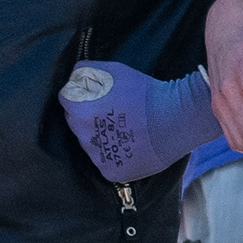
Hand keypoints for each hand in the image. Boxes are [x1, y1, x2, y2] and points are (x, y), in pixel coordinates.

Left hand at [60, 60, 212, 183]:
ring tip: (126, 130)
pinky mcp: (111, 172)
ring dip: (101, 138)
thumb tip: (72, 77)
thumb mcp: (114, 70)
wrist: (177, 119)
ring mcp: (97, 157)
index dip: (80, 98)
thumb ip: (86, 71)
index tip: (97, 99)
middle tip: (114, 114)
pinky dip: (115, 156)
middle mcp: (83, 136)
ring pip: (91, 146)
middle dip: (88, 118)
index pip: (66, 102)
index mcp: (79, 110)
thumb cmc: (146, 91)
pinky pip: (106, 163)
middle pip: (76, 125)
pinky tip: (130, 146)